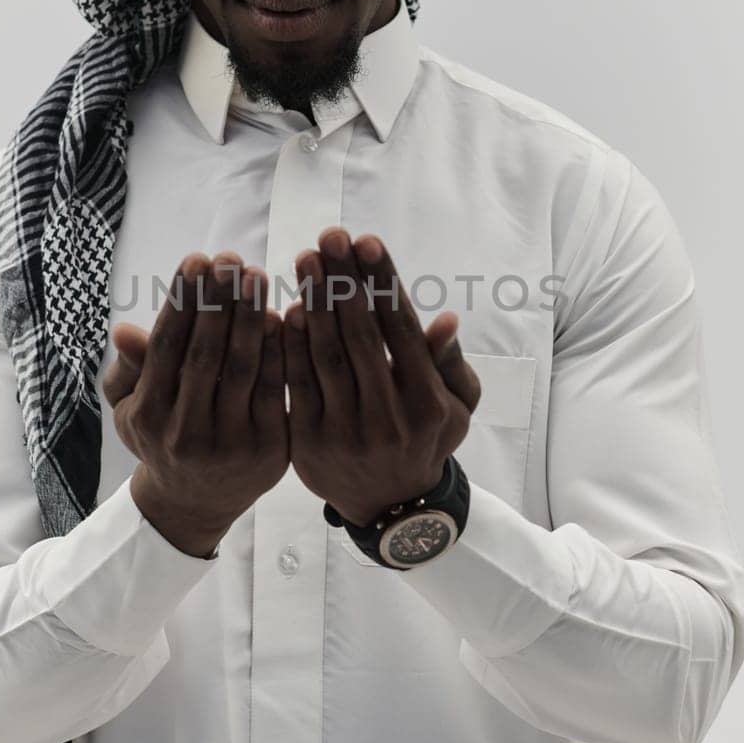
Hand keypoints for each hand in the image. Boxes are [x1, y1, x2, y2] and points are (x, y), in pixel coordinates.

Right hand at [103, 251, 288, 551]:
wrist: (195, 503)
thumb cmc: (162, 437)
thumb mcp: (132, 409)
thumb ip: (129, 369)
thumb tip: (122, 331)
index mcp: (146, 416)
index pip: (166, 347)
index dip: (183, 301)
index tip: (197, 259)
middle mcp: (184, 433)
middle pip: (204, 354)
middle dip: (219, 302)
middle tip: (231, 260)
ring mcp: (229, 445)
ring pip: (241, 370)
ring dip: (251, 318)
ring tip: (258, 277)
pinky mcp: (268, 451)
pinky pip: (274, 391)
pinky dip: (279, 352)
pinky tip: (285, 316)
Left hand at [283, 228, 481, 525]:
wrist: (391, 506)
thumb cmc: (427, 438)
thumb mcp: (457, 407)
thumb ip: (449, 363)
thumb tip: (446, 319)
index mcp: (427, 402)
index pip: (401, 329)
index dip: (382, 282)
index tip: (366, 240)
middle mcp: (389, 417)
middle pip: (361, 334)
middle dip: (344, 280)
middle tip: (329, 236)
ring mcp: (347, 432)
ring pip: (326, 355)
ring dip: (314, 302)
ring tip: (306, 260)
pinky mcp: (310, 443)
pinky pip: (297, 385)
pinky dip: (291, 345)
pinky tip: (286, 309)